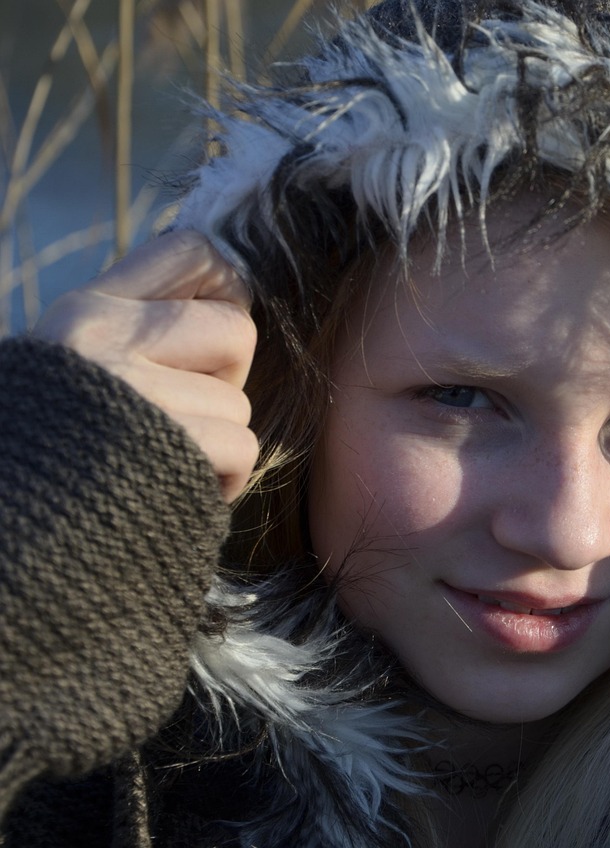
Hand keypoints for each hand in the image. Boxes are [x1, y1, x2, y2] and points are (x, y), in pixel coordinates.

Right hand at [33, 231, 257, 500]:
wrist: (7, 531)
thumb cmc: (49, 450)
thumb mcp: (74, 366)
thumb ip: (138, 331)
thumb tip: (229, 297)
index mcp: (84, 312)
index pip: (192, 252)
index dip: (224, 292)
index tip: (206, 341)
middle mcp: (103, 338)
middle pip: (237, 330)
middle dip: (225, 381)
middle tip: (183, 416)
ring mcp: (134, 392)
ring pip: (238, 402)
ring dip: (216, 442)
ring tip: (162, 461)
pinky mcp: (165, 446)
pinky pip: (242, 448)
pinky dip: (223, 480)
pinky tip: (176, 490)